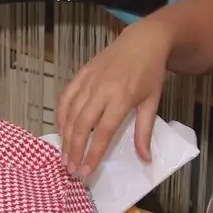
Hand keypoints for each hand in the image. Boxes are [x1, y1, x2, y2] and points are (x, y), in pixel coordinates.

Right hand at [56, 18, 172, 177]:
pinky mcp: (82, 73)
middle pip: (82, 124)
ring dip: (65, 136)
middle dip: (74, 149)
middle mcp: (102, 90)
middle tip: (70, 168)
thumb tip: (145, 158)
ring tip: (64, 156)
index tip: (87, 170)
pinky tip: (61, 130)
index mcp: (122, 98)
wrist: (142, 41)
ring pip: (71, 112)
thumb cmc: (150, 73)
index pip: (103, 131)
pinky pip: (66, 97)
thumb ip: (145, 132)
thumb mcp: (152, 102)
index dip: (93, 152)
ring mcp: (89, 80)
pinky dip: (61, 115)